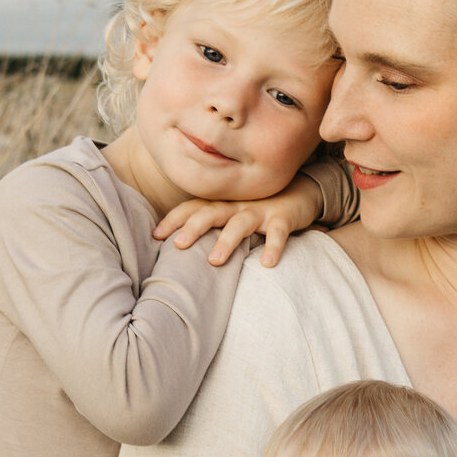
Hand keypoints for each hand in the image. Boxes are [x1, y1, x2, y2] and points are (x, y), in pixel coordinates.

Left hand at [153, 175, 322, 268]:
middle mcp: (237, 205)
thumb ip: (212, 224)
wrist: (301, 192)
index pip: (193, 208)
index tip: (155, 235)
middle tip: (177, 245)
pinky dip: (273, 247)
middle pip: (211, 213)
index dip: (174, 219)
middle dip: (193, 228)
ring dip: (227, 241)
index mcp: (222, 204)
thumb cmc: (259, 208)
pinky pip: (277, 233)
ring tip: (215, 261)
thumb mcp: (232, 213)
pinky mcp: (283, 219)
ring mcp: (260, 211)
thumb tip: (179, 245)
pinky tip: (267, 264)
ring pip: (240, 224)